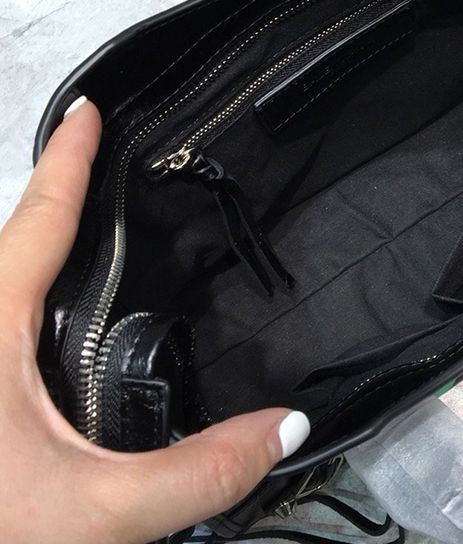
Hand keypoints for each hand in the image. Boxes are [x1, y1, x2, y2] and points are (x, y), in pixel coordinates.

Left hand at [0, 98, 309, 542]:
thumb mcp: (92, 513)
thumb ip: (197, 473)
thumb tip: (286, 425)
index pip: (37, 217)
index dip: (69, 158)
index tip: (89, 108)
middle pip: (15, 239)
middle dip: (59, 194)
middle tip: (111, 163)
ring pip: (3, 278)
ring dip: (43, 243)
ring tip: (102, 232)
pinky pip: (3, 312)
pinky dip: (34, 291)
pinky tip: (70, 323)